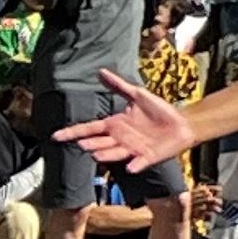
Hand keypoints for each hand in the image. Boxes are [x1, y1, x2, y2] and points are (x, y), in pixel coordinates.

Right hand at [61, 73, 189, 173]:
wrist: (182, 122)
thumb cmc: (159, 111)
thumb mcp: (138, 95)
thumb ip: (119, 86)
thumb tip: (101, 71)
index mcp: (115, 125)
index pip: (89, 129)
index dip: (73, 132)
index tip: (55, 135)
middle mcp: (120, 139)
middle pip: (99, 143)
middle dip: (90, 144)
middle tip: (82, 143)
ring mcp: (133, 149)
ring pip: (114, 153)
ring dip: (106, 154)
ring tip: (95, 153)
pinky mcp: (147, 157)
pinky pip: (139, 163)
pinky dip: (135, 165)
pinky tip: (130, 167)